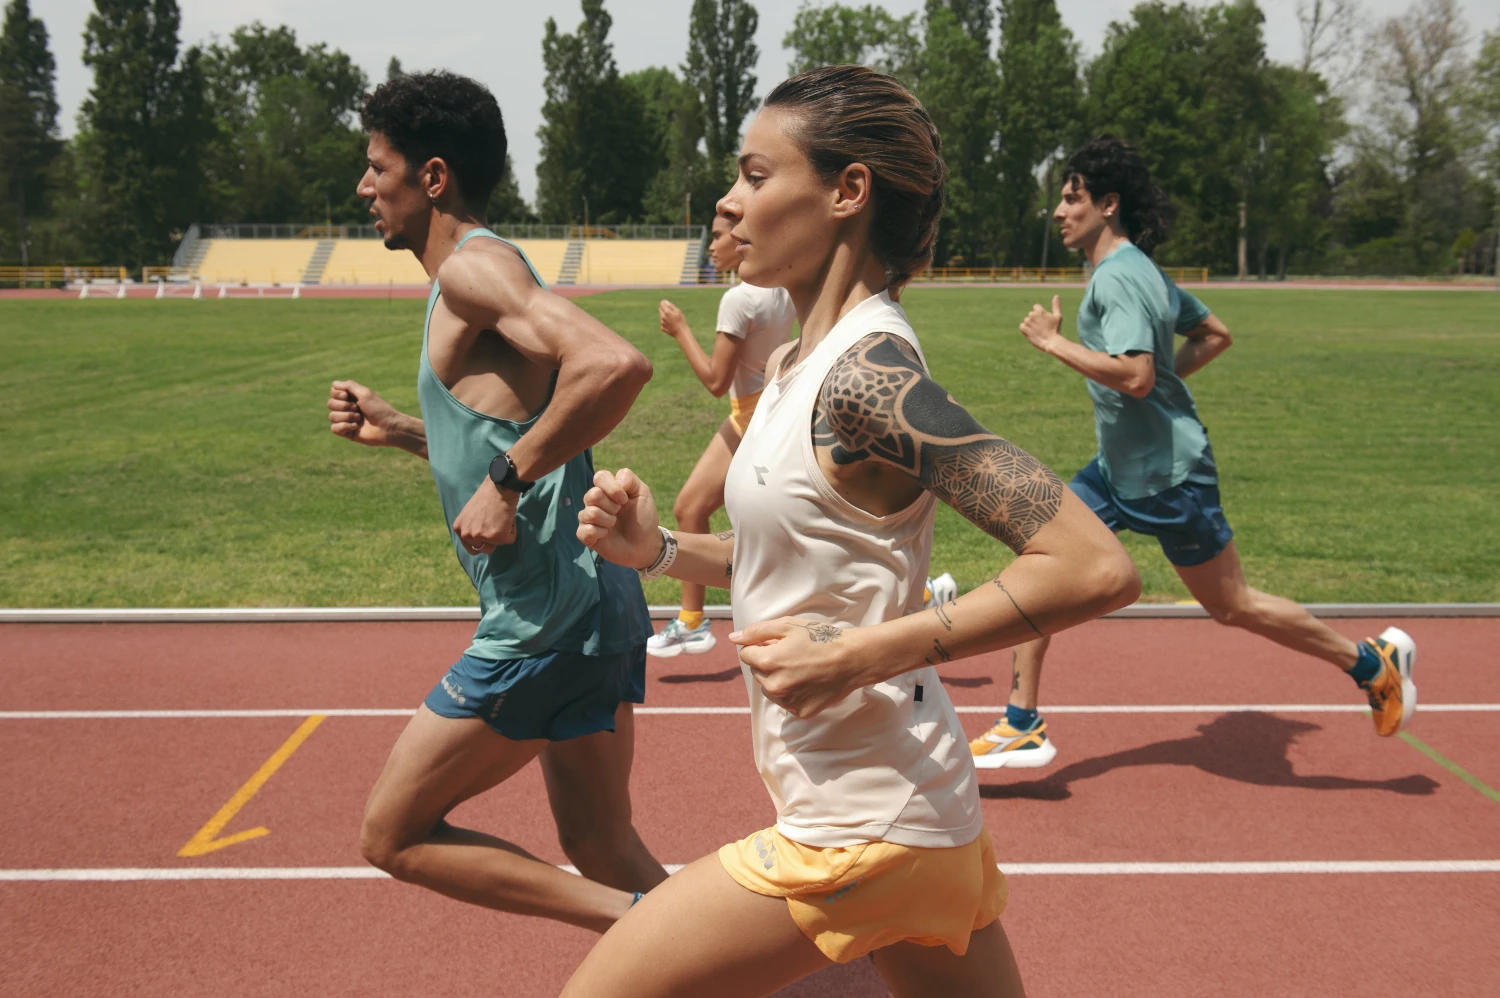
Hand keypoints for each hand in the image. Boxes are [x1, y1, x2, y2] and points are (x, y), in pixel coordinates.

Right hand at [328, 380, 398, 446]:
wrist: (388, 427)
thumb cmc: (379, 409)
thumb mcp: (365, 393)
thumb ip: (349, 386)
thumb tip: (334, 384)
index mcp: (351, 397)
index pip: (333, 391)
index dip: (337, 394)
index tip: (347, 395)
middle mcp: (347, 408)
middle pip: (330, 403)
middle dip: (344, 406)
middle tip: (358, 409)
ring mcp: (346, 420)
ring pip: (331, 416)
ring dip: (346, 416)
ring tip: (359, 419)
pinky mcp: (347, 432)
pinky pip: (334, 428)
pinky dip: (344, 426)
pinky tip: (355, 427)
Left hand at [453, 480, 517, 554]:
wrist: (499, 487)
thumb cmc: (487, 496)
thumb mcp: (469, 514)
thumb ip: (470, 527)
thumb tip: (477, 542)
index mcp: (459, 529)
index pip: (470, 547)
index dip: (481, 541)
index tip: (487, 533)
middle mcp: (467, 535)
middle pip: (483, 549)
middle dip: (492, 540)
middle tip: (496, 524)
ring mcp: (482, 537)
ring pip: (496, 545)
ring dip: (502, 535)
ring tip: (501, 519)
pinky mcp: (498, 537)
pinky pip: (510, 539)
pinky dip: (512, 530)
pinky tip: (508, 517)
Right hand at [576, 468, 663, 569]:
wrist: (645, 544)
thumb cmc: (643, 517)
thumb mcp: (643, 493)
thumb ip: (629, 478)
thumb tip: (614, 480)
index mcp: (606, 489)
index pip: (600, 477)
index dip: (613, 488)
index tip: (625, 500)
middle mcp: (594, 501)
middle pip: (593, 494)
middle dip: (612, 506)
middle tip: (619, 512)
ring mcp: (588, 518)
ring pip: (590, 513)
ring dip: (608, 520)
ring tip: (614, 524)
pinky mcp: (586, 535)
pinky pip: (585, 530)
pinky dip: (601, 533)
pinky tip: (606, 535)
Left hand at [658, 300, 687, 338]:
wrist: (681, 333)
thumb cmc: (681, 321)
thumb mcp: (678, 311)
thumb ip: (671, 306)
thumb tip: (665, 302)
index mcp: (666, 312)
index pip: (661, 303)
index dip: (664, 302)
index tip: (668, 304)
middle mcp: (662, 317)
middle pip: (660, 309)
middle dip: (665, 309)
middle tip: (672, 312)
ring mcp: (662, 323)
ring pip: (661, 316)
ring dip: (665, 316)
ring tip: (673, 320)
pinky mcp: (662, 328)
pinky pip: (663, 322)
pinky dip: (666, 322)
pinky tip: (671, 325)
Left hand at [730, 618, 864, 718]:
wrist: (853, 659)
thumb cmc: (822, 638)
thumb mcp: (788, 625)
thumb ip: (757, 631)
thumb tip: (733, 638)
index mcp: (768, 662)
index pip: (746, 654)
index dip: (762, 646)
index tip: (779, 644)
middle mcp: (774, 686)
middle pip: (757, 672)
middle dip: (769, 663)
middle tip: (793, 655)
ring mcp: (787, 702)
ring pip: (770, 689)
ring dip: (778, 679)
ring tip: (801, 669)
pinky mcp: (800, 713)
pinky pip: (786, 702)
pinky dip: (792, 693)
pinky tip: (808, 682)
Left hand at [1019, 296, 1063, 352]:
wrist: (1050, 342)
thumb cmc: (1055, 329)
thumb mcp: (1057, 316)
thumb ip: (1056, 305)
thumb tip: (1056, 295)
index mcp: (1039, 310)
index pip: (1035, 307)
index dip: (1040, 314)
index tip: (1043, 320)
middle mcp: (1032, 315)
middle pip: (1031, 315)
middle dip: (1035, 320)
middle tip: (1042, 327)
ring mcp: (1027, 322)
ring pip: (1026, 321)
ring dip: (1030, 325)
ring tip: (1037, 331)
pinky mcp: (1023, 329)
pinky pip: (1022, 327)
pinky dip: (1025, 330)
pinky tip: (1032, 333)